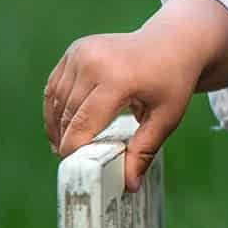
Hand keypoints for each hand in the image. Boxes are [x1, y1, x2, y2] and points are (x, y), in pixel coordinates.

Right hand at [43, 0, 227, 191]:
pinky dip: (55, 108)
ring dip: (57, 126)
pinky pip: (55, 86)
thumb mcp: (167, 117)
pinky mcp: (76, 50)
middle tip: (73, 163)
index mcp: (118, 78)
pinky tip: (61, 127)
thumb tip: (129, 185)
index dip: (75, 150)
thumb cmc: (172, 82)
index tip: (76, 170)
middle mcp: (94, 61)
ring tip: (64, 148)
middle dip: (67, 141)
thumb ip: (145, 150)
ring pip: (57, 101)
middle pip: (69, 114)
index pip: (84, 123)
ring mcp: (82, 52)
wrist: (173, 42)